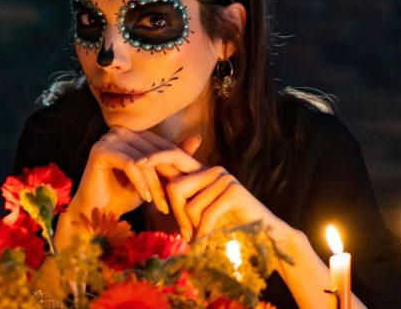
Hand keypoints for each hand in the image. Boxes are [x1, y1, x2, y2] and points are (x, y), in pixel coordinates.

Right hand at [69, 127, 201, 218]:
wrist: (98, 213)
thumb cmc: (125, 195)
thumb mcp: (154, 177)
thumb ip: (171, 157)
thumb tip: (197, 137)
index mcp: (132, 133)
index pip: (161, 147)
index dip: (174, 170)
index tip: (185, 192)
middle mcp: (119, 131)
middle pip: (153, 153)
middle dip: (166, 179)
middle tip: (176, 202)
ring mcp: (108, 138)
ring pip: (144, 160)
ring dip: (155, 185)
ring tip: (161, 206)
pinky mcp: (100, 150)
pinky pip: (130, 165)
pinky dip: (141, 183)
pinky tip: (146, 199)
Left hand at [162, 165, 289, 241]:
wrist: (263, 237)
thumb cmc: (227, 227)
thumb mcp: (199, 213)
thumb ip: (181, 201)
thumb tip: (151, 194)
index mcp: (201, 172)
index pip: (173, 155)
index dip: (154, 158)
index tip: (137, 163)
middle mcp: (212, 170)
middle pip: (175, 188)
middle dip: (177, 215)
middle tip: (186, 234)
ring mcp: (224, 178)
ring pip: (191, 206)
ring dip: (195, 229)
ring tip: (203, 239)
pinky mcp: (234, 191)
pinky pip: (206, 215)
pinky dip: (204, 234)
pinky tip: (206, 245)